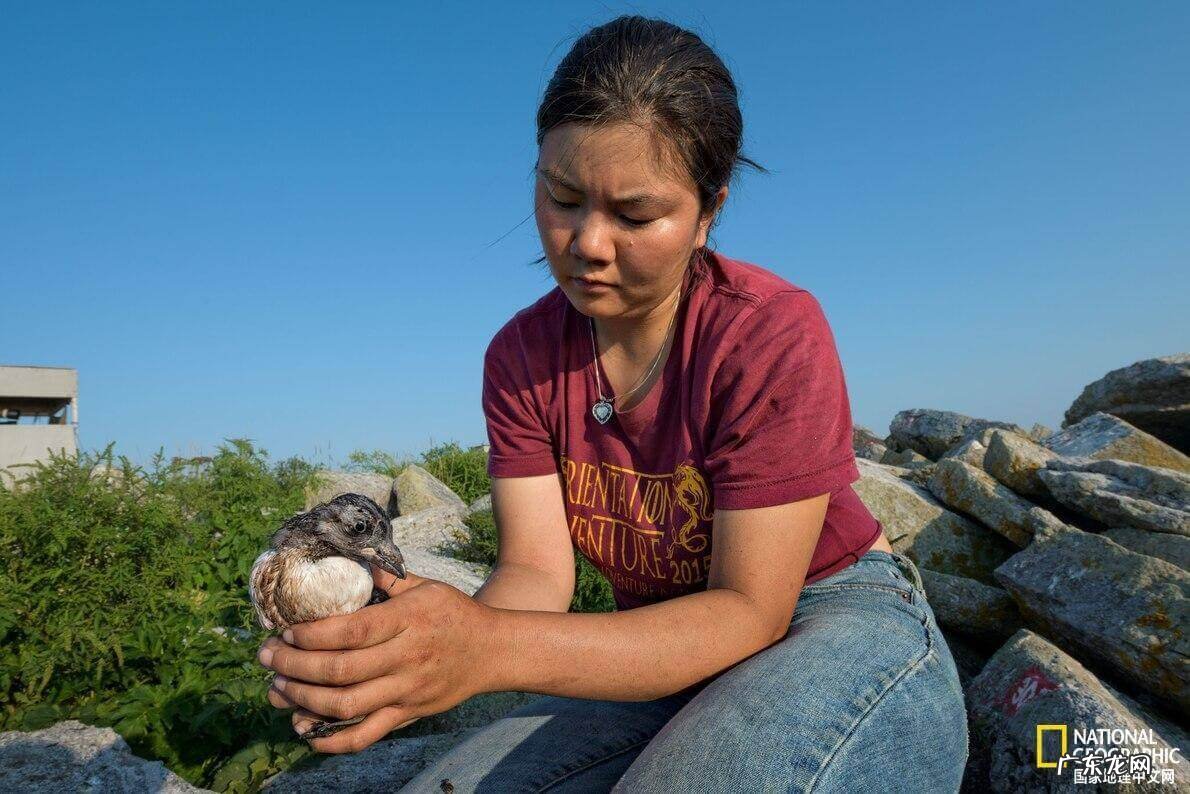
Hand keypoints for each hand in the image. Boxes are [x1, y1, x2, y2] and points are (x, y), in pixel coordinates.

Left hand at [257, 566, 502, 753]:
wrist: (493, 651)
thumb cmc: (455, 613)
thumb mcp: (427, 586)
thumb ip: (389, 578)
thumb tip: (355, 559)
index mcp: (408, 620)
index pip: (352, 632)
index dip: (312, 635)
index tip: (285, 630)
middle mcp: (406, 658)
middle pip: (340, 670)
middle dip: (294, 665)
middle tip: (266, 657)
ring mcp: (406, 690)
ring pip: (346, 704)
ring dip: (303, 699)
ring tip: (278, 688)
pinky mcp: (408, 714)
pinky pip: (365, 734)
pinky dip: (332, 739)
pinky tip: (304, 731)